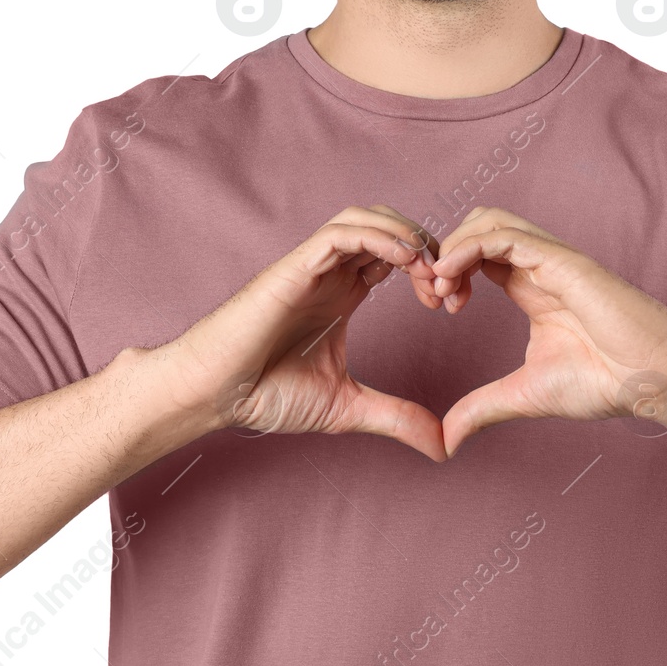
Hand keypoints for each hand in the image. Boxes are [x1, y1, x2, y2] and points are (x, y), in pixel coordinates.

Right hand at [168, 205, 454, 460]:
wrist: (214, 395)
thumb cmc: (264, 394)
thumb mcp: (347, 407)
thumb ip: (395, 418)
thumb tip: (441, 447)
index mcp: (344, 294)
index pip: (397, 256)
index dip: (430, 269)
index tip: (451, 305)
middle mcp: (330, 273)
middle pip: (388, 227)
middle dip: (427, 247)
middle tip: (448, 286)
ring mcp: (312, 267)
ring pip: (366, 218)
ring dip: (405, 235)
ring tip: (429, 268)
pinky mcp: (294, 267)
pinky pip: (341, 233)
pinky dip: (378, 235)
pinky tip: (404, 258)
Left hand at [426, 207, 666, 455]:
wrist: (654, 380)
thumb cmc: (605, 382)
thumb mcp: (525, 395)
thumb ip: (482, 408)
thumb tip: (446, 440)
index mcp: (531, 287)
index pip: (479, 254)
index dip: (449, 271)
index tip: (437, 307)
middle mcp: (539, 266)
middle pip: (479, 225)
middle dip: (446, 251)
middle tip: (432, 293)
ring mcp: (551, 259)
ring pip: (489, 220)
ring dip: (453, 245)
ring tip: (439, 285)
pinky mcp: (562, 261)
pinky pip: (504, 235)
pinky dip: (468, 248)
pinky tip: (452, 279)